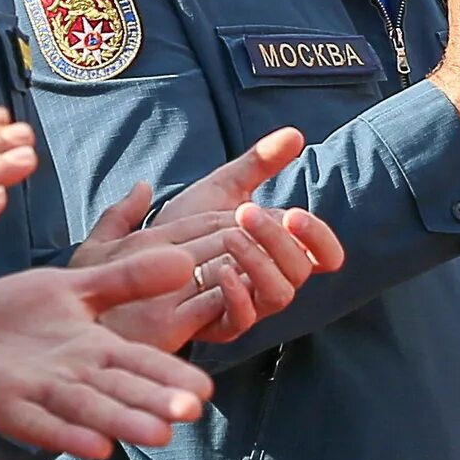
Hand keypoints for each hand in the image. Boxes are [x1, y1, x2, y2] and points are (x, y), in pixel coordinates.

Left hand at [0, 250, 215, 458]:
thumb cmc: (18, 313)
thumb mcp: (76, 286)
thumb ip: (128, 278)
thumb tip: (184, 261)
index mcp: (94, 348)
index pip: (140, 363)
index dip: (170, 376)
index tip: (204, 390)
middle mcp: (73, 376)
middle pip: (120, 391)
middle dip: (154, 402)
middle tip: (190, 413)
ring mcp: (39, 392)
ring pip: (88, 409)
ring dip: (122, 422)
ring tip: (159, 435)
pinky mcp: (4, 402)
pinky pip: (38, 421)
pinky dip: (65, 433)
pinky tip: (95, 445)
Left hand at [83, 130, 345, 345]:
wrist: (135, 259)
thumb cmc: (183, 228)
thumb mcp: (220, 188)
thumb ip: (257, 163)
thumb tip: (296, 133)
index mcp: (279, 250)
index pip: (324, 254)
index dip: (320, 238)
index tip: (296, 214)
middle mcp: (271, 279)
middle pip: (301, 270)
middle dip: (280, 240)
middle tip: (247, 212)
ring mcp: (248, 305)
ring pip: (279, 296)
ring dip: (260, 263)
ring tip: (230, 237)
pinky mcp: (219, 326)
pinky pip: (242, 321)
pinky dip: (236, 296)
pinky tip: (217, 269)